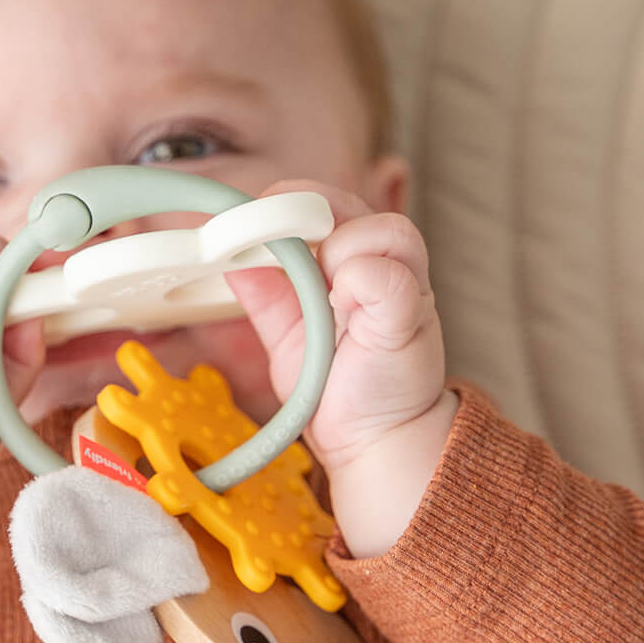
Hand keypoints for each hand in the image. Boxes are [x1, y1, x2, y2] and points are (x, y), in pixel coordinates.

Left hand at [227, 181, 451, 480]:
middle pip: (351, 204)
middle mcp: (382, 265)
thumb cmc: (335, 387)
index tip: (254, 215)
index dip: (290, 202)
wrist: (372, 440)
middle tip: (281, 248)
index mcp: (351, 262)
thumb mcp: (286, 336)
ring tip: (323, 295)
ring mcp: (404, 286)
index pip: (325, 203)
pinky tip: (343, 307)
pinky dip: (359, 280)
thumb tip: (231, 261)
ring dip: (338, 251)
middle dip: (308, 217)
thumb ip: (266, 297)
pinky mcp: (411, 314)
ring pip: (380, 229)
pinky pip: (389, 274)